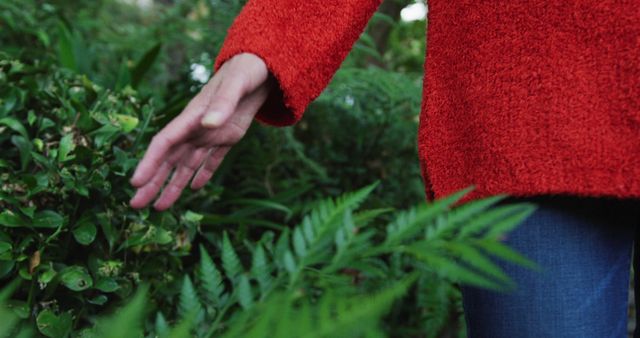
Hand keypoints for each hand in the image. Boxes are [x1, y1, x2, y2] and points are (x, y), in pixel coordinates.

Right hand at [129, 53, 271, 209]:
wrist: (262, 69)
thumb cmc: (246, 71)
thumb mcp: (236, 84)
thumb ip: (223, 103)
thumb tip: (207, 124)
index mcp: (193, 116)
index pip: (165, 143)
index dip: (149, 163)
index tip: (136, 182)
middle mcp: (196, 128)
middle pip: (169, 160)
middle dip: (153, 182)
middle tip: (136, 206)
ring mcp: (210, 134)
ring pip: (187, 165)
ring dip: (173, 185)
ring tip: (160, 208)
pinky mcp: (227, 138)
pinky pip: (211, 161)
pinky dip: (203, 175)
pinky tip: (194, 189)